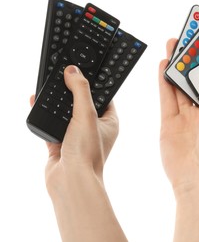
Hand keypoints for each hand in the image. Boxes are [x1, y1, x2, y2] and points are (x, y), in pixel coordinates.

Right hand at [30, 65, 125, 241]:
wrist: (71, 182)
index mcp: (108, 122)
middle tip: (64, 74)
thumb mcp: (87, 115)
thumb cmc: (87, 153)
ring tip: (50, 83)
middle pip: (82, 103)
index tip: (85, 71)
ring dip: (57, 101)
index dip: (95, 84)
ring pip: (66, 113)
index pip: (104, 97)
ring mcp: (76, 136)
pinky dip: (44, 113)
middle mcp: (94, 128)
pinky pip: (51, 123)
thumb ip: (81, 91)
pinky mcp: (61, 143)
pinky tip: (36, 101)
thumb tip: (74, 71)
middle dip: (72, 90)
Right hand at [159, 39, 198, 194]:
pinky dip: (164, 81)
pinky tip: (164, 66)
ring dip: (176, 67)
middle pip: (197, 81)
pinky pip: (166, 97)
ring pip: (180, 87)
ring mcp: (187, 117)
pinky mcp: (170, 122)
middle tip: (186, 41)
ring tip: (172, 47)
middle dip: (192, 61)